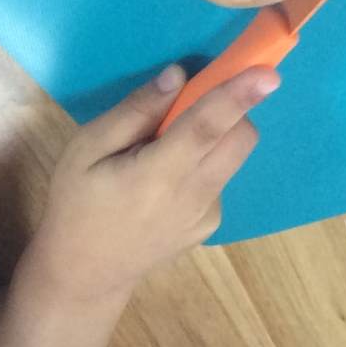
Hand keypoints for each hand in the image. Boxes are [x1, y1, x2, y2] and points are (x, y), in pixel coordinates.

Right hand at [19, 63, 272, 304]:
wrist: (85, 272)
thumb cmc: (77, 202)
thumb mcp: (86, 148)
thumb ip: (135, 111)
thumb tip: (178, 76)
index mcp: (158, 175)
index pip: (207, 128)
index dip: (238, 97)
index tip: (268, 74)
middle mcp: (194, 197)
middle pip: (240, 139)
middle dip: (231, 110)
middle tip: (190, 104)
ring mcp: (207, 216)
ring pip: (232, 157)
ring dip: (212, 139)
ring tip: (161, 153)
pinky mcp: (210, 225)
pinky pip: (218, 179)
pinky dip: (201, 166)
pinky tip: (164, 184)